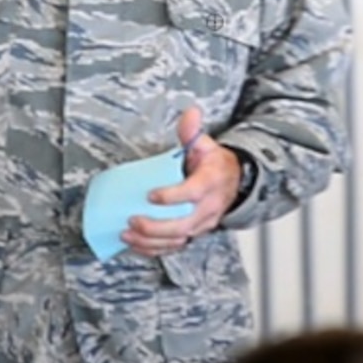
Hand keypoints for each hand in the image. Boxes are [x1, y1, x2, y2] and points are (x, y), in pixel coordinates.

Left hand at [124, 106, 239, 257]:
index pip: (193, 192)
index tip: (151, 195)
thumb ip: (193, 131)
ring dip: (151, 241)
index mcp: (210, 183)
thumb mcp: (206, 145)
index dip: (172, 196)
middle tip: (133, 220)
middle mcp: (208, 208)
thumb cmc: (215, 165)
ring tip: (128, 234)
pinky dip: (154, 249)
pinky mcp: (194, 233)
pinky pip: (174, 247)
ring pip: (177, 239)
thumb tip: (190, 112)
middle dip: (155, 227)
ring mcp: (201, 224)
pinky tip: (136, 244)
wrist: (234, 183)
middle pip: (183, 225)